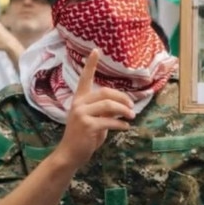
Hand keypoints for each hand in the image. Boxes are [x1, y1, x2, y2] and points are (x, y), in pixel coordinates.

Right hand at [55, 49, 134, 167]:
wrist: (70, 154)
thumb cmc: (84, 137)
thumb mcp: (95, 120)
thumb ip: (105, 111)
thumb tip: (122, 108)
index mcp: (79, 99)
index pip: (85, 78)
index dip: (91, 64)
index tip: (96, 50)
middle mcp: (78, 103)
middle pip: (105, 92)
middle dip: (122, 98)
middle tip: (132, 107)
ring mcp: (81, 114)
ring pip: (109, 105)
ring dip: (124, 110)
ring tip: (131, 116)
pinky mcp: (87, 125)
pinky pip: (110, 121)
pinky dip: (121, 124)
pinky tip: (125, 127)